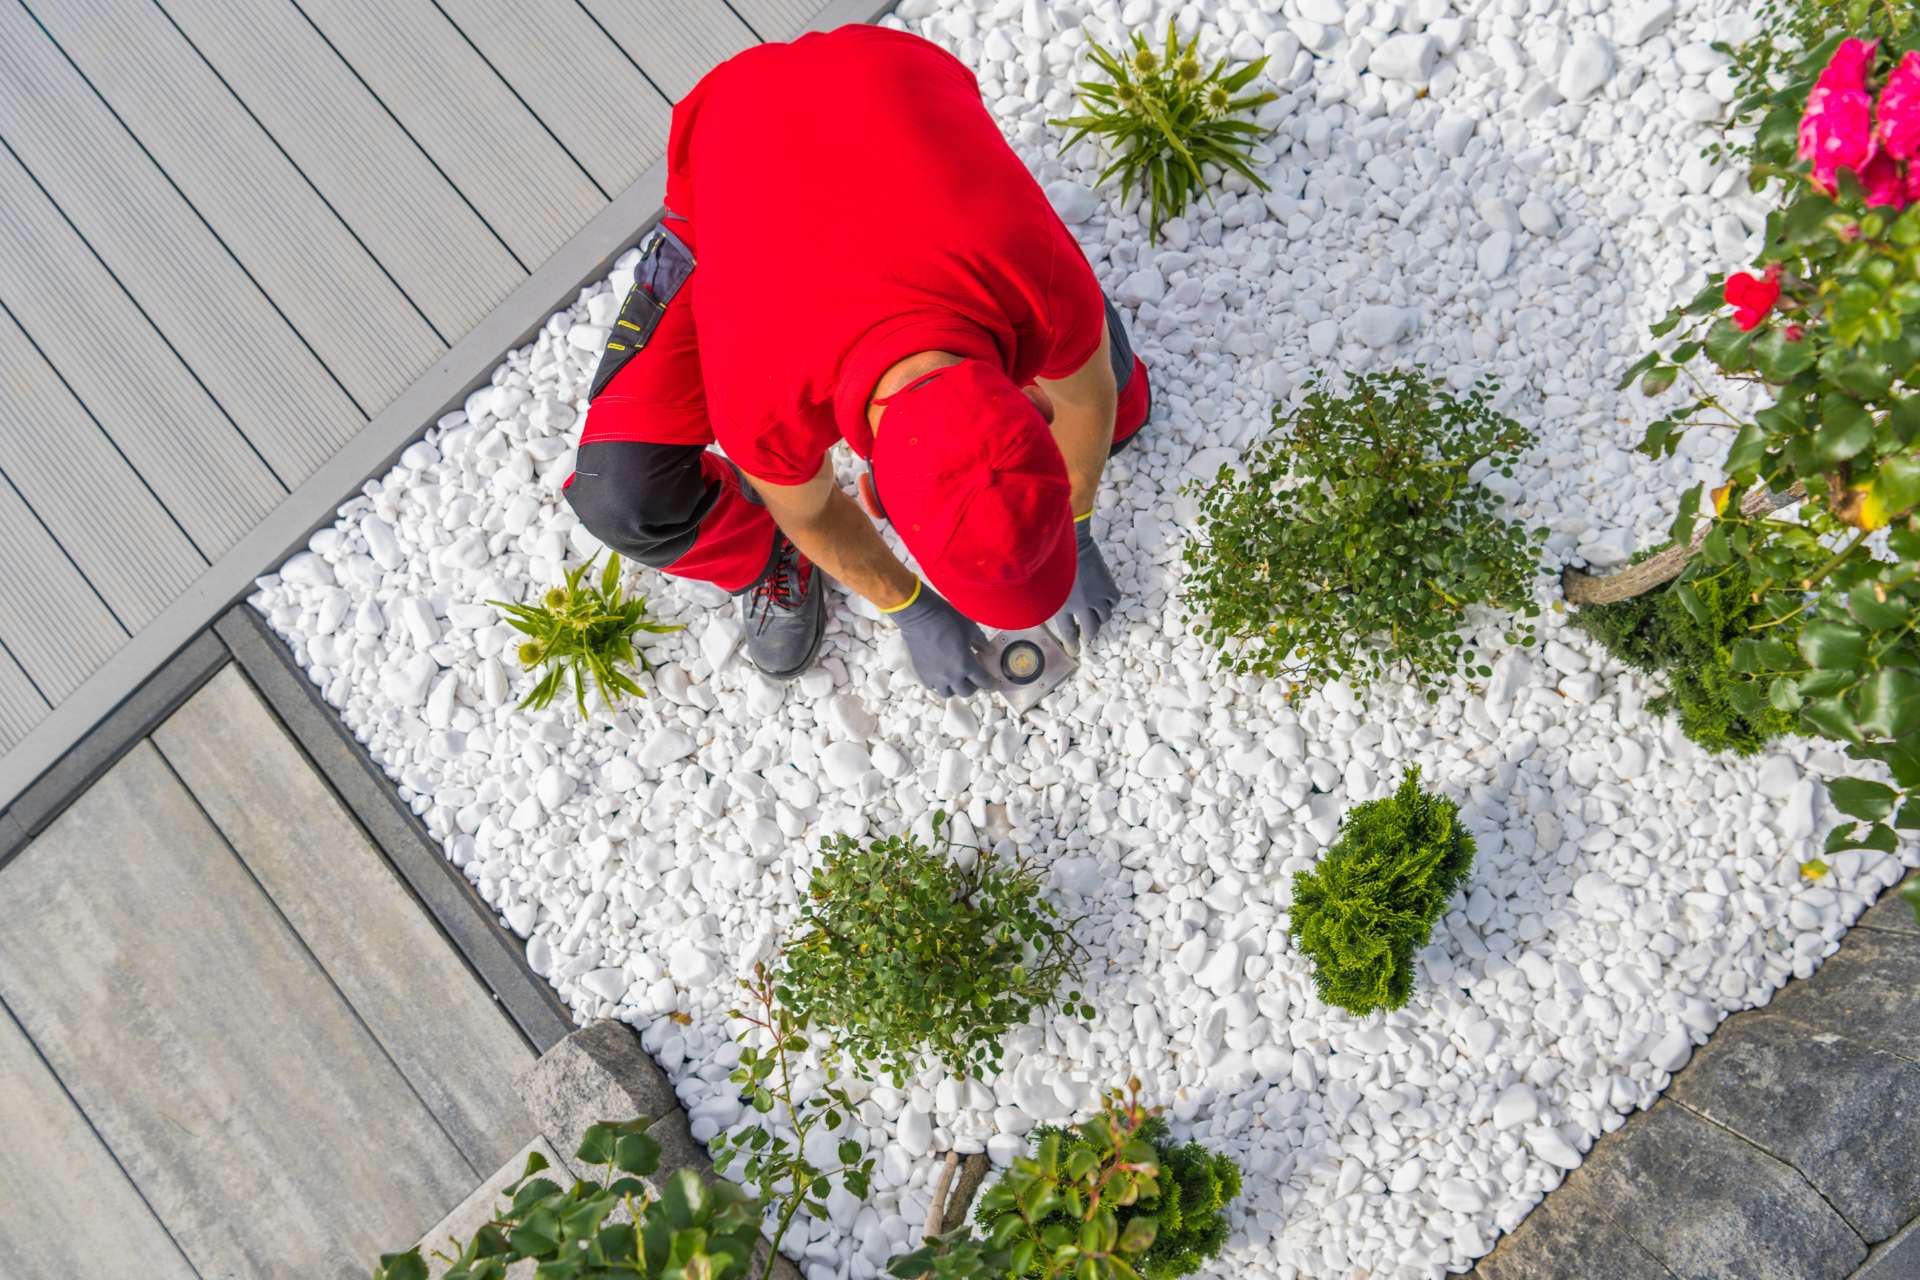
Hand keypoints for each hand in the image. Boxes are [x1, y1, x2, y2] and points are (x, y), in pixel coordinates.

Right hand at [890, 581, 992, 697]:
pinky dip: (939, 684)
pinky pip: (932, 687)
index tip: (995, 685)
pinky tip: (941, 674)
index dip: (991, 684)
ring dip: (955, 688)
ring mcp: (934, 676)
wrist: (919, 615)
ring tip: (957, 678)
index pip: (983, 681)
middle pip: (966, 692)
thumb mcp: (970, 628)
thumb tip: (989, 651)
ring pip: (948, 693)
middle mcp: (950, 675)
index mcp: (965, 664)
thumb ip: (981, 642)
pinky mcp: (922, 673)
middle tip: (975, 678)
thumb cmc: (946, 618)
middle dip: (974, 686)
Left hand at [1051, 517, 1119, 651]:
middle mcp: (1081, 605)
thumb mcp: (1045, 586)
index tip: (1075, 651)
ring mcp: (1097, 596)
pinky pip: (1114, 602)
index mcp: (1062, 607)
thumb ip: (1047, 601)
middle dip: (1089, 635)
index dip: (1072, 644)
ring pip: (1104, 617)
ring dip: (1100, 618)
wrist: (1073, 543)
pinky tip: (1104, 600)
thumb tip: (1046, 612)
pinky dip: (1110, 603)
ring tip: (1095, 615)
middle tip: (1088, 636)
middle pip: (1090, 629)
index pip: (1068, 633)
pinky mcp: (1108, 586)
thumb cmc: (1054, 562)